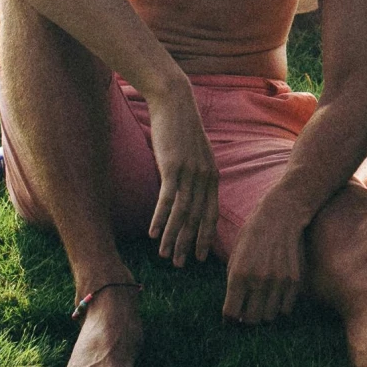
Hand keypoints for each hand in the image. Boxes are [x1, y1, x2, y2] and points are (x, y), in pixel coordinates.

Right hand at [144, 80, 220, 262]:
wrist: (174, 102)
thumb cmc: (181, 128)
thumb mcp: (194, 154)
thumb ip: (193, 174)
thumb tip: (186, 191)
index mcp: (212, 175)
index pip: (211, 213)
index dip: (205, 236)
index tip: (200, 256)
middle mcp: (205, 177)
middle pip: (198, 218)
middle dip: (189, 244)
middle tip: (181, 264)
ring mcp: (190, 172)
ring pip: (183, 213)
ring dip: (173, 237)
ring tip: (166, 256)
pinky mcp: (173, 166)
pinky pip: (167, 199)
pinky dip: (161, 219)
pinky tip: (154, 234)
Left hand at [222, 189, 306, 323]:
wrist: (281, 215)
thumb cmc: (253, 233)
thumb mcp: (235, 255)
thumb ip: (232, 281)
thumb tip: (234, 307)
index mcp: (239, 275)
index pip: (231, 313)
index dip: (229, 318)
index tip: (231, 316)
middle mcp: (258, 281)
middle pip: (251, 320)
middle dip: (246, 320)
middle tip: (247, 312)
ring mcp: (279, 282)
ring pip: (269, 317)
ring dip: (264, 314)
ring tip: (262, 304)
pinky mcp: (294, 280)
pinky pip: (286, 309)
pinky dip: (280, 308)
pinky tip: (276, 297)